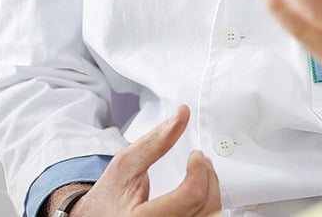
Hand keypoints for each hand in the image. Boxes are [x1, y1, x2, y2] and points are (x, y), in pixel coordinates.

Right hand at [67, 105, 220, 215]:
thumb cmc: (109, 195)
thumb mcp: (126, 164)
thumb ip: (155, 140)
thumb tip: (182, 114)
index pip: (190, 196)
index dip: (199, 171)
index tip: (196, 156)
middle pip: (205, 208)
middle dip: (208, 177)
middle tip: (201, 161)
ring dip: (212, 190)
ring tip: (202, 173)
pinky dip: (207, 204)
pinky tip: (200, 191)